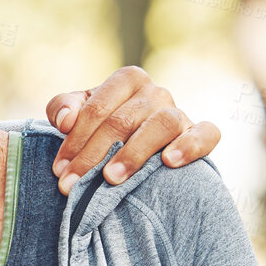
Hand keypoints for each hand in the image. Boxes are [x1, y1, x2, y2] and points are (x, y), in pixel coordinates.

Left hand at [45, 66, 221, 194]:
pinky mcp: (199, 132)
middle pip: (122, 121)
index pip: (97, 107)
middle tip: (73, 185)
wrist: (139, 143)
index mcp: (127, 80)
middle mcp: (155, 92)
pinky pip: (205, 134)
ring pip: (160, 125)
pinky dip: (189, 146)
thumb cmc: (103, 127)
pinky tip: (169, 162)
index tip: (60, 169)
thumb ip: (63, 108)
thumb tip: (65, 120)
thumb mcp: (79, 114)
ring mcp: (179, 112)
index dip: (75, 139)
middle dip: (93, 156)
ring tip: (111, 178)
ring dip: (133, 153)